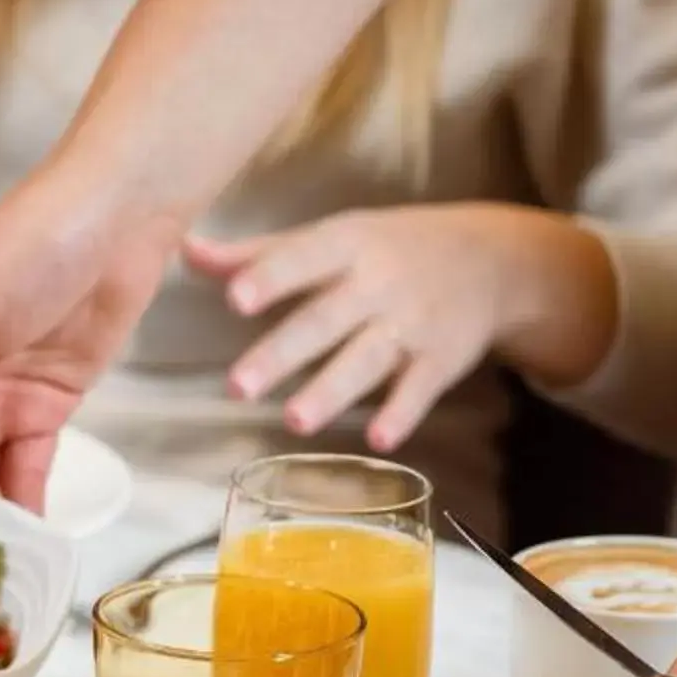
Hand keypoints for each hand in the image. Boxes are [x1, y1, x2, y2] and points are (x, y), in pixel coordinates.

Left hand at [188, 203, 614, 452]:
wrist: (492, 257)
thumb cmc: (387, 248)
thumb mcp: (330, 237)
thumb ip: (257, 254)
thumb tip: (184, 250)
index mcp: (346, 246)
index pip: (303, 259)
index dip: (270, 278)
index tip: (233, 298)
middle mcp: (378, 283)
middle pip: (325, 320)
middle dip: (282, 353)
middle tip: (236, 387)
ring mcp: (412, 322)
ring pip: (367, 359)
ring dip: (331, 391)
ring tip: (293, 421)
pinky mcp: (441, 360)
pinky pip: (420, 390)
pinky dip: (402, 414)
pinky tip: (377, 439)